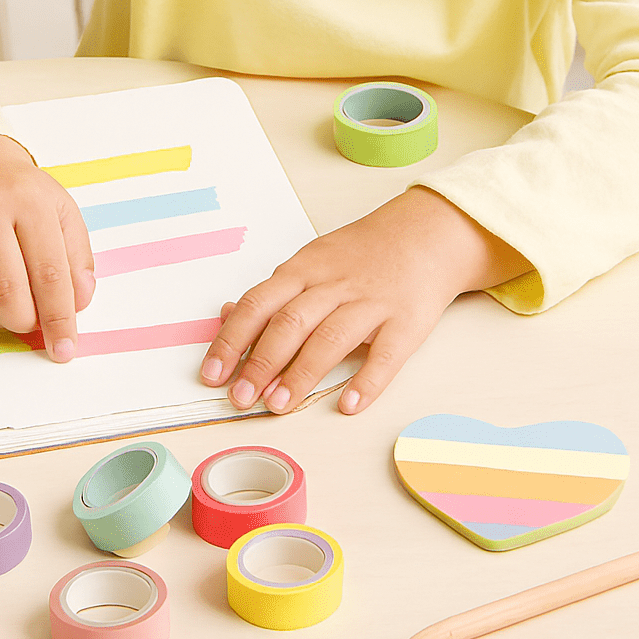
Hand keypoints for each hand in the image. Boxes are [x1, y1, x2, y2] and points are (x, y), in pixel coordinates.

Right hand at [0, 133, 94, 361]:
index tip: (64, 348)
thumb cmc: (24, 201)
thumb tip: (77, 305)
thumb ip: (78, 261)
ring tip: (4, 307)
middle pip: (5, 288)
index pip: (49, 273)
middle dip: (23, 321)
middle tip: (29, 322)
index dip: (58, 318)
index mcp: (29, 200)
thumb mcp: (63, 216)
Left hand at [199, 187, 530, 413]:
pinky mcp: (407, 321)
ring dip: (301, 373)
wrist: (426, 233)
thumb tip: (227, 318)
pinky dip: (367, 380)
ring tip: (279, 405)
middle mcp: (334, 285)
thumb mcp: (309, 262)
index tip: (211, 374)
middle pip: (289, 323)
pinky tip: (348, 404)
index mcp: (303, 270)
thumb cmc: (360, 254)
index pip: (257, 305)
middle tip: (240, 398)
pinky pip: (386, 354)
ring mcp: (371, 302)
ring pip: (330, 338)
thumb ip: (271, 293)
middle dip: (260, 362)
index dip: (231, 340)